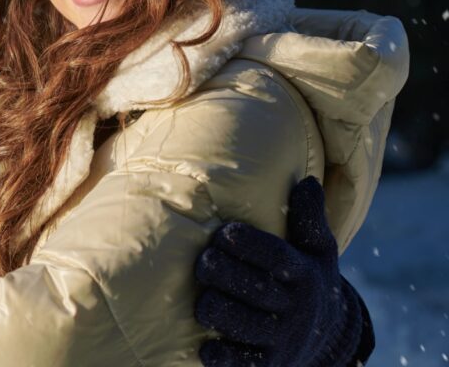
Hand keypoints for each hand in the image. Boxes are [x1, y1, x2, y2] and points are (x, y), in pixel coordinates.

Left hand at [195, 177, 369, 365]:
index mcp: (305, 274)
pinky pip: (242, 363)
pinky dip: (222, 356)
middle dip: (222, 273)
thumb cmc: (307, 279)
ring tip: (203, 300)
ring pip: (242, 325)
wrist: (327, 337)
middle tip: (203, 262)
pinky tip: (206, 349)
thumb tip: (308, 182)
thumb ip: (309, 219)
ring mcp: (281, 339)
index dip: (248, 243)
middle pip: (254, 289)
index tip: (224, 231)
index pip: (276, 257)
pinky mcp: (268, 365)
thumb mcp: (317, 250)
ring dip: (217, 311)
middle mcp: (295, 308)